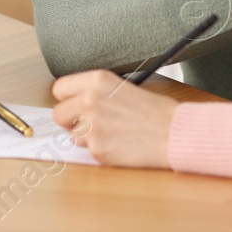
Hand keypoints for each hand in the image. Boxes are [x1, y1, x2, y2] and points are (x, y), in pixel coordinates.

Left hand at [51, 70, 177, 167]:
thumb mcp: (122, 87)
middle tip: (86, 123)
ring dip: (87, 137)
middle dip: (70, 121)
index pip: (59, 89)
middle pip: (58, 115)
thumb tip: (75, 104)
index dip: (66, 99)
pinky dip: (101, 150)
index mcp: (96, 80)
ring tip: (112, 133)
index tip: (72, 105)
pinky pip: (88, 151)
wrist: (173, 132)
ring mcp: (91, 127)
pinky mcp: (97, 149)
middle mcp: (89, 101)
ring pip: (72, 136)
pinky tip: (119, 144)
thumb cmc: (155, 111)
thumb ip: (96, 93)